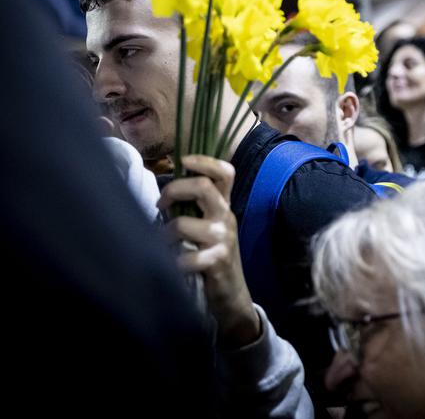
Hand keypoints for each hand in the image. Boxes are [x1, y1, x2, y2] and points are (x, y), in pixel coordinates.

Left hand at [159, 155, 260, 347]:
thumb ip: (194, 209)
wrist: (232, 295)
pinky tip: (173, 267)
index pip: (225, 172)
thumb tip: (166, 193)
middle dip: (174, 190)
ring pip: (184, 224)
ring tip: (162, 245)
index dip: (205, 161)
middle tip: (161, 204)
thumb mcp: (209, 229)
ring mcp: (223, 239)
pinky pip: (185, 257)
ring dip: (165, 235)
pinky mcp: (217, 261)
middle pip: (204, 187)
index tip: (183, 161)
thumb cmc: (212, 258)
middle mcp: (226, 218)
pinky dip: (173, 263)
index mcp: (224, 207)